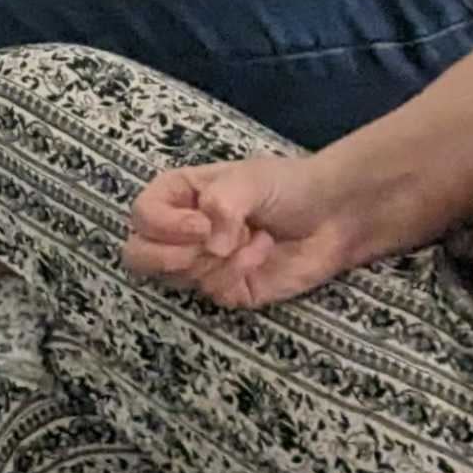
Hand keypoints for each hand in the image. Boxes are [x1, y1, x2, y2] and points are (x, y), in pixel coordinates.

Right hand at [123, 157, 366, 307]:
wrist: (333, 216)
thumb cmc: (286, 186)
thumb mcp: (250, 179)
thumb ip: (223, 204)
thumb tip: (210, 246)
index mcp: (178, 196)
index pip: (142, 217)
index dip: (163, 227)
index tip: (201, 225)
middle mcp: (181, 231)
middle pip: (138, 256)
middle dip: (169, 257)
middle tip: (205, 247)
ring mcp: (203, 264)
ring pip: (179, 279)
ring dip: (219, 261)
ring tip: (252, 237)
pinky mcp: (228, 290)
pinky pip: (214, 294)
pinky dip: (239, 274)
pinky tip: (263, 252)